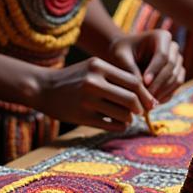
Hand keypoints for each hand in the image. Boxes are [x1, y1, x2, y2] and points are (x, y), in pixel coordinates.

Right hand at [33, 58, 150, 130]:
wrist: (42, 88)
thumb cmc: (73, 78)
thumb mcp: (92, 68)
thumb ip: (115, 77)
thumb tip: (144, 96)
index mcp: (98, 66)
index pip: (133, 81)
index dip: (145, 94)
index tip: (150, 101)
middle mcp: (93, 82)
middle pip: (131, 99)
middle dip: (141, 108)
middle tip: (141, 111)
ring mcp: (87, 100)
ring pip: (123, 114)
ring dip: (130, 118)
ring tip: (127, 117)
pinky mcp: (83, 117)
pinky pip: (112, 125)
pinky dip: (120, 126)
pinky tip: (117, 123)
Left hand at [108, 30, 184, 101]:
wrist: (124, 55)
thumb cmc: (121, 52)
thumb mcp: (122, 58)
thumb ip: (132, 71)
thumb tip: (144, 91)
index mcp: (161, 36)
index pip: (163, 55)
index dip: (155, 70)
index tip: (144, 83)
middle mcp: (173, 47)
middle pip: (171, 68)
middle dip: (159, 83)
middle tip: (146, 97)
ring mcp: (177, 61)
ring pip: (176, 78)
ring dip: (163, 92)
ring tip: (148, 102)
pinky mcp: (177, 74)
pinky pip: (176, 86)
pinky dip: (166, 95)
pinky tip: (153, 102)